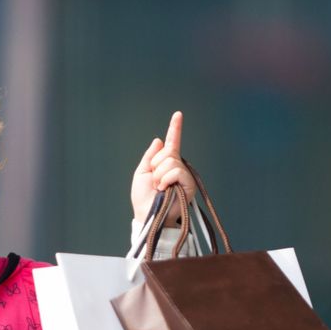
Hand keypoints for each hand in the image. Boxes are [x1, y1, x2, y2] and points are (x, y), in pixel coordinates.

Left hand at [130, 111, 196, 225]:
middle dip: (156, 165)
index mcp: (166, 164)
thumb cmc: (143, 199)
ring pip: (171, 161)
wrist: (148, 215)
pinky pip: (176, 171)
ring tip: (159, 187)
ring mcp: (184, 176)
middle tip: (154, 181)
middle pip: (168, 152)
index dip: (175, 128)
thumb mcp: (141, 173)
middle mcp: (178, 167)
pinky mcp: (189, 184)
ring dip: (159, 175)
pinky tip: (164, 189)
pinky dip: (165, 179)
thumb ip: (150, 157)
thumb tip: (159, 140)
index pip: (172, 143)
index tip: (178, 114)